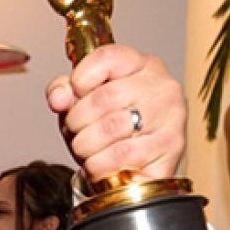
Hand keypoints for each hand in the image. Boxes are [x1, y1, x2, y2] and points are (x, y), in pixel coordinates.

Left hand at [46, 44, 185, 181]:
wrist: (135, 171)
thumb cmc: (108, 131)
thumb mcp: (80, 104)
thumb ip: (63, 92)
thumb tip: (58, 98)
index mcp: (142, 65)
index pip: (107, 57)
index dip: (80, 79)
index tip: (74, 95)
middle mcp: (161, 86)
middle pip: (105, 97)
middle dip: (77, 120)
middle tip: (75, 131)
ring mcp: (171, 116)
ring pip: (112, 127)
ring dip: (85, 145)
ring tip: (85, 150)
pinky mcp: (171, 148)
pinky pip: (122, 155)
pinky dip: (98, 164)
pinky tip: (96, 165)